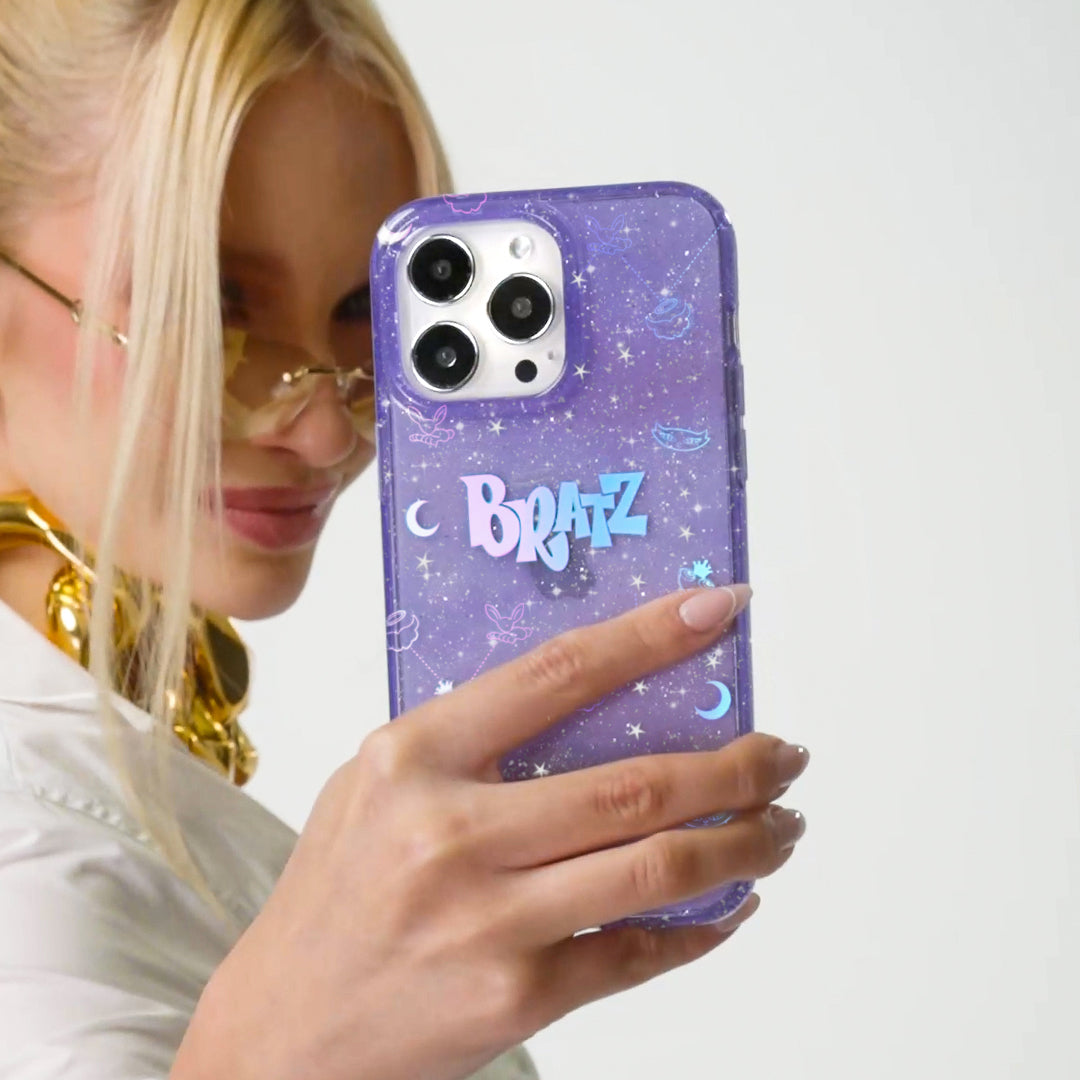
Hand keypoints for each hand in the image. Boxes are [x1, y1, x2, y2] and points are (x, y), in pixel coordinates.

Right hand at [173, 584, 808, 1079]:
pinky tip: (734, 902)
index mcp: (415, 756)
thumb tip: (601, 700)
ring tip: (782, 824)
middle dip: (738, 763)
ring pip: (660, 866)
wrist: (283, 1030)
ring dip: (746, 842)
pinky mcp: (516, 997)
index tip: (718, 610)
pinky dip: (706, 925)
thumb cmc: (333, 892)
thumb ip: (470, 739)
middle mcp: (453, 832)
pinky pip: (640, 951)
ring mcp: (489, 921)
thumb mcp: (376, 783)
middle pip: (637, 782)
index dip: (651, 636)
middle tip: (784, 752)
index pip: (558, 673)